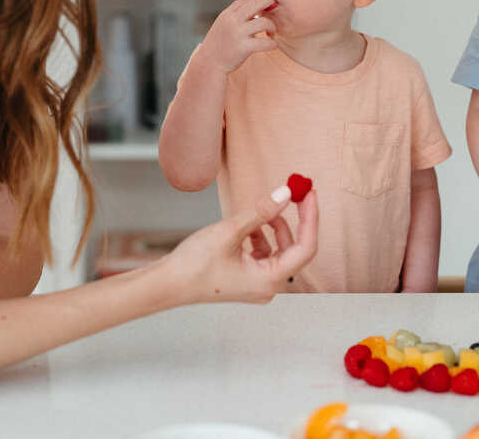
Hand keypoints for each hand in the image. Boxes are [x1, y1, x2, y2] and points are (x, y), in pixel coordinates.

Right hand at [161, 184, 318, 303]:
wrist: (167, 284)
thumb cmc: (194, 265)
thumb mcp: (230, 232)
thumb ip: (261, 212)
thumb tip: (286, 193)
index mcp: (268, 280)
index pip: (305, 248)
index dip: (310, 219)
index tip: (309, 194)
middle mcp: (267, 286)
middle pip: (294, 249)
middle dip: (293, 220)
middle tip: (292, 193)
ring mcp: (257, 284)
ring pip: (278, 249)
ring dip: (273, 227)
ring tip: (259, 211)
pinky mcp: (247, 278)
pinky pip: (264, 254)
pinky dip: (260, 236)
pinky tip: (246, 226)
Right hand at [195, 0, 277, 73]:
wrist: (209, 63)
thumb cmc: (219, 44)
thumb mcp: (223, 24)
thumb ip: (236, 16)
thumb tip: (256, 8)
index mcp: (227, 14)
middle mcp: (232, 21)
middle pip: (257, 4)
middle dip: (269, 3)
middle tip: (274, 10)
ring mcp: (238, 34)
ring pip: (264, 22)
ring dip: (272, 26)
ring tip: (271, 33)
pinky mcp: (244, 48)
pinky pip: (265, 42)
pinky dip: (272, 44)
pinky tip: (272, 45)